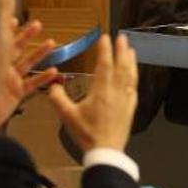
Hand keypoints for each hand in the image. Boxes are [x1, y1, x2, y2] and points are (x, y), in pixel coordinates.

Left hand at [0, 19, 56, 129]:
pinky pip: (33, 84)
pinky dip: (43, 78)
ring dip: (40, 53)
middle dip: (27, 36)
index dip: (6, 28)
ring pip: (28, 63)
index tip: (13, 18)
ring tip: (51, 43)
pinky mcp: (16, 93)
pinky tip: (53, 71)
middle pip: (16, 48)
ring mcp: (9, 80)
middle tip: (37, 25)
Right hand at [49, 34, 137, 151]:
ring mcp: (125, 100)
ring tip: (131, 50)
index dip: (105, 49)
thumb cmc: (86, 133)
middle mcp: (116, 91)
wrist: (106, 151)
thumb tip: (53, 85)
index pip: (105, 64)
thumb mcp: (67, 116)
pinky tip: (133, 76)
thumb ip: (58, 98)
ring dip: (131, 61)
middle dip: (121, 50)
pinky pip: (134, 89)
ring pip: (130, 76)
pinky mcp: (130, 109)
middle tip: (122, 37)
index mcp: (102, 90)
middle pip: (121, 66)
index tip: (105, 37)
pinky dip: (134, 78)